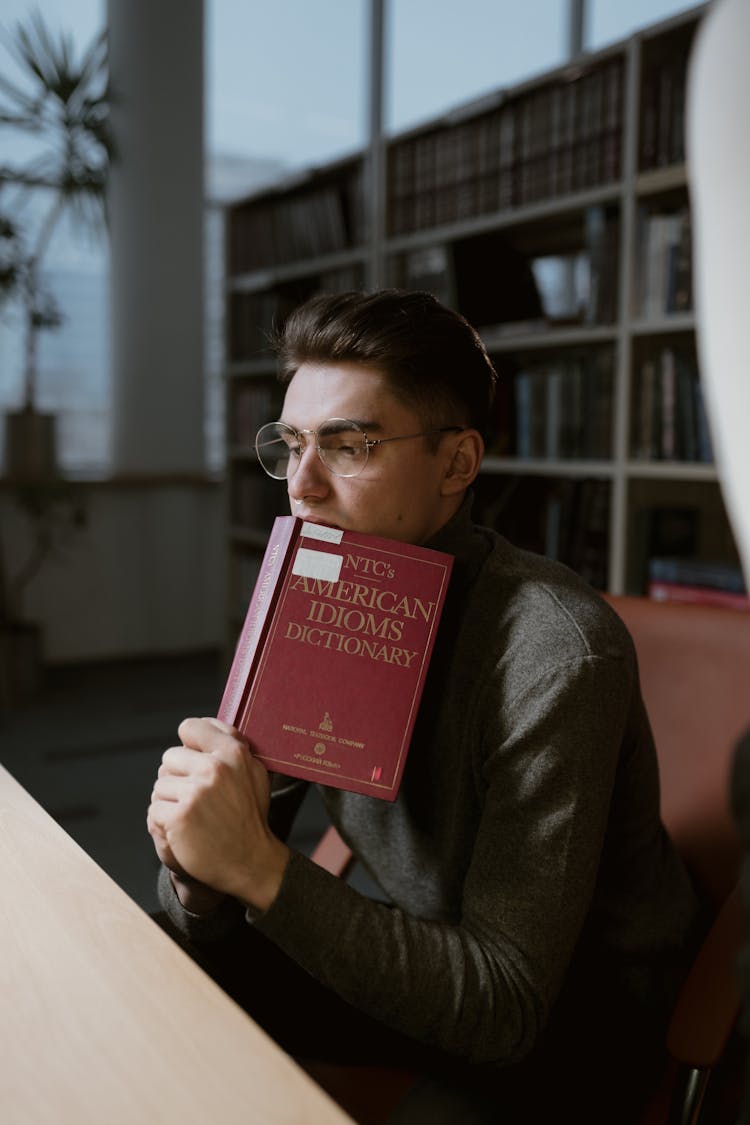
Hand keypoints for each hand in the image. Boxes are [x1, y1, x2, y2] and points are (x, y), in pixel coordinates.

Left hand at [148, 717, 289, 910]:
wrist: (249, 861)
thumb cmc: (249, 816)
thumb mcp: (254, 773)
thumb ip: (232, 745)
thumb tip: (205, 726)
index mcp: (233, 752)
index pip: (190, 728)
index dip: (188, 745)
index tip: (194, 760)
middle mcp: (215, 768)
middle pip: (169, 758)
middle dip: (177, 777)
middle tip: (197, 799)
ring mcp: (196, 793)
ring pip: (159, 786)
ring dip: (170, 802)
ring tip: (193, 817)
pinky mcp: (179, 817)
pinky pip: (154, 810)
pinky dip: (164, 823)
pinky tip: (184, 831)